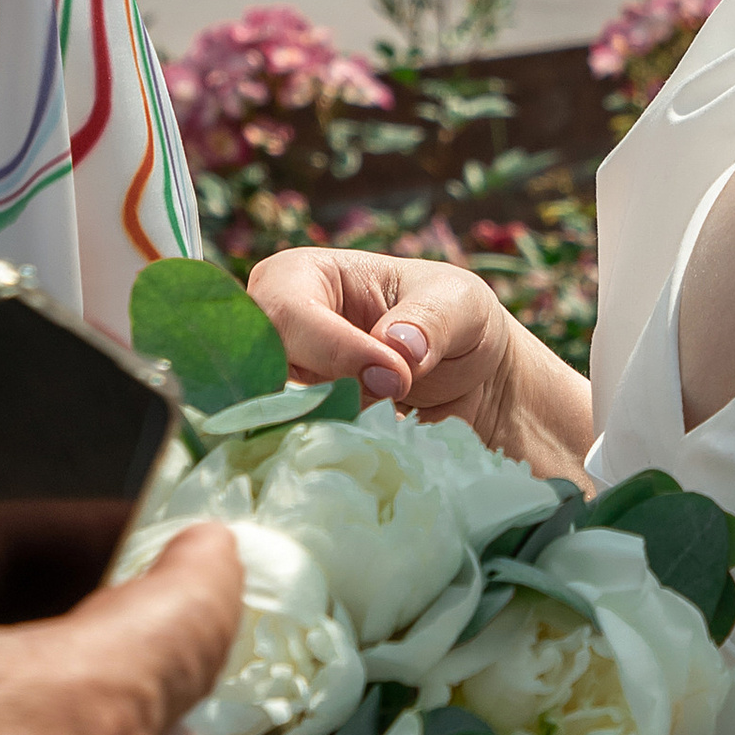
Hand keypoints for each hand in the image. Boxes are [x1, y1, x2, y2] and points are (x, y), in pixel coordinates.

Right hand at [247, 248, 591, 469]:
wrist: (472, 379)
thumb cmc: (455, 320)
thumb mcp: (460, 304)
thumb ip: (430, 321)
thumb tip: (397, 347)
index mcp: (301, 276)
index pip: (286, 312)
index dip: (335, 349)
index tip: (396, 376)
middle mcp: (275, 335)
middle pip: (262, 371)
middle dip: (327, 396)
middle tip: (391, 402)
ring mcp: (281, 389)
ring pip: (276, 422)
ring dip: (335, 430)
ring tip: (391, 425)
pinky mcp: (298, 433)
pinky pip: (296, 455)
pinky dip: (338, 458)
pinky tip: (377, 453)